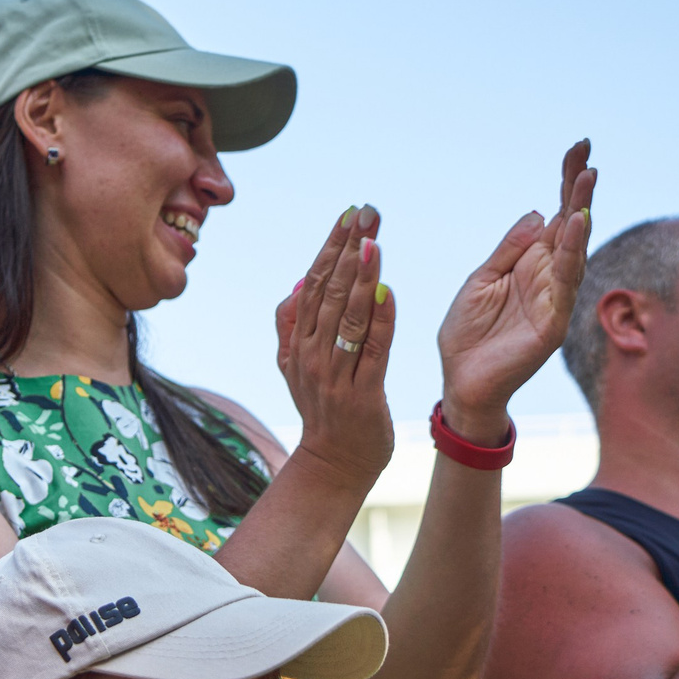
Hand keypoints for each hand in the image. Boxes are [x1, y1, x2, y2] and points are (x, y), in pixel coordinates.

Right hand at [275, 206, 395, 488]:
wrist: (334, 466)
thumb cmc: (324, 411)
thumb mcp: (295, 367)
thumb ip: (291, 326)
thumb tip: (299, 281)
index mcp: (298, 343)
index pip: (314, 284)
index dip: (330, 247)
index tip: (349, 214)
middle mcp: (312, 355)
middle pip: (329, 292)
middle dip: (347, 249)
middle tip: (365, 212)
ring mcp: (335, 376)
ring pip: (347, 317)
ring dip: (361, 277)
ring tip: (373, 241)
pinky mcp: (362, 395)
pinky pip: (373, 351)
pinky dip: (380, 321)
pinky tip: (388, 291)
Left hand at [431, 140, 595, 440]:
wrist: (460, 382)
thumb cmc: (468, 335)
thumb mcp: (481, 280)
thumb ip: (509, 249)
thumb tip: (539, 212)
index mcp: (530, 263)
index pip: (554, 216)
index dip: (565, 183)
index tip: (578, 148)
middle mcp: (548, 278)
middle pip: (571, 228)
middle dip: (579, 192)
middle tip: (587, 159)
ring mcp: (553, 300)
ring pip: (573, 252)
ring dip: (580, 217)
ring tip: (586, 183)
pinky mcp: (552, 324)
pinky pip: (564, 285)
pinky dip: (570, 255)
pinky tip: (575, 228)